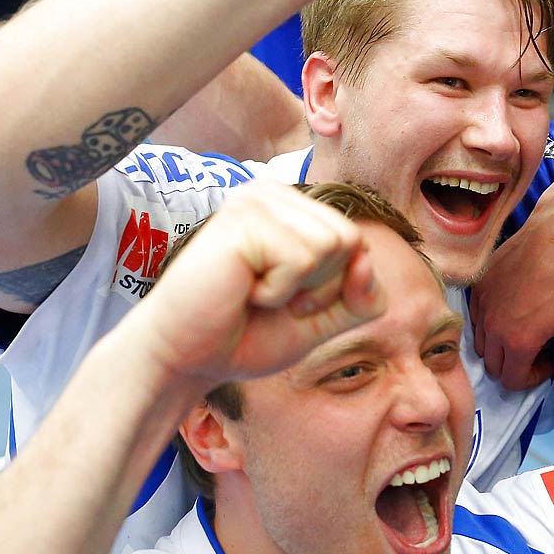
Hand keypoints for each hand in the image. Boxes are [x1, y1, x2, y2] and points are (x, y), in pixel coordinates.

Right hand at [128, 177, 386, 392]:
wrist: (187, 360)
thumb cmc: (247, 335)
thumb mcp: (323, 319)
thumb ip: (360, 295)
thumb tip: (366, 259)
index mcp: (292, 208)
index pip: (358, 243)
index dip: (334, 289)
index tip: (287, 302)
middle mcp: (275, 193)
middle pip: (352, 241)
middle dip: (321, 287)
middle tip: (269, 299)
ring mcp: (257, 199)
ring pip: (334, 245)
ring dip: (298, 289)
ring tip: (254, 292)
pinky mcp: (244, 217)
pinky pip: (303, 259)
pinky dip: (277, 291)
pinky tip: (241, 289)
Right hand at [471, 198, 553, 402]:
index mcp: (517, 343)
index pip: (511, 381)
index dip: (533, 377)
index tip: (550, 359)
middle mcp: (492, 328)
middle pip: (494, 366)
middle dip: (516, 364)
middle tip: (539, 345)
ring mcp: (481, 305)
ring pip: (482, 342)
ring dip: (502, 344)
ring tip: (526, 326)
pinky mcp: (478, 285)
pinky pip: (476, 317)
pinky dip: (491, 321)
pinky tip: (514, 305)